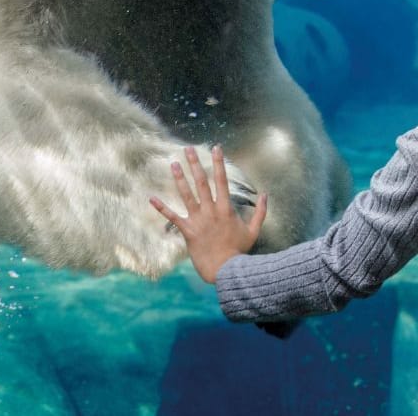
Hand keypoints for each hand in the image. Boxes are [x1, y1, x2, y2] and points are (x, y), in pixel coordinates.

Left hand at [150, 144, 267, 283]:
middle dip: (195, 164)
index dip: (219, 163)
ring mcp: (199, 220)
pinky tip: (152, 198)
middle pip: (202, 182)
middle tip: (188, 149)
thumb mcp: (253, 231)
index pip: (222, 181)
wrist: (227, 271)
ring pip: (187, 195)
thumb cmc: (240, 252)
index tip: (216, 148)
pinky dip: (162, 208)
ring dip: (180, 178)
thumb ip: (260, 212)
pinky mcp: (188, 231)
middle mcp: (211, 211)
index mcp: (226, 209)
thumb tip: (266, 195)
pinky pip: (172, 217)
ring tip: (174, 164)